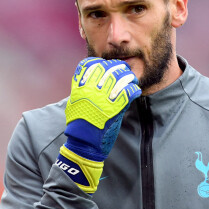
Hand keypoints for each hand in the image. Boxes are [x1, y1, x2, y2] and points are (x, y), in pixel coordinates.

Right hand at [56, 57, 141, 192]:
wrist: (84, 145)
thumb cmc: (78, 126)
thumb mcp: (74, 104)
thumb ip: (80, 91)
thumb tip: (86, 80)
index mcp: (80, 88)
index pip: (91, 65)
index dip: (101, 63)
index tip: (107, 66)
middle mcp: (91, 91)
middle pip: (109, 68)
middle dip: (118, 68)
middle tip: (124, 71)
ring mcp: (104, 99)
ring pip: (121, 78)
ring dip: (129, 77)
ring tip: (131, 80)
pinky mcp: (116, 109)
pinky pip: (130, 92)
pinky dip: (134, 90)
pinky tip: (134, 92)